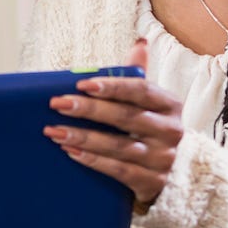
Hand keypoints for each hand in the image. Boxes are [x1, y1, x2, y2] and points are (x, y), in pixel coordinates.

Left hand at [43, 39, 182, 206]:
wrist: (173, 175)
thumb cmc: (150, 130)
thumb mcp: (148, 104)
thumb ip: (137, 77)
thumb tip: (139, 44)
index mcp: (170, 104)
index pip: (140, 91)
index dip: (112, 86)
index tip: (81, 83)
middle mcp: (171, 131)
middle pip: (126, 117)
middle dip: (88, 109)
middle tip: (57, 104)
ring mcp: (163, 159)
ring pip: (119, 146)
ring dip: (83, 137)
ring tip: (54, 131)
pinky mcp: (152, 183)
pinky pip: (119, 170)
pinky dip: (93, 160)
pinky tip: (71, 152)